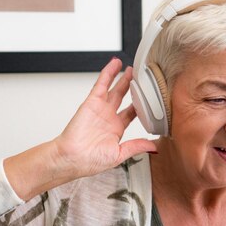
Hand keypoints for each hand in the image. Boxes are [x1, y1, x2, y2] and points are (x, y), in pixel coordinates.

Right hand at [4, 58, 156, 200]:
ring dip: (122, 78)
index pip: (132, 114)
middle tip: (141, 78)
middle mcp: (108, 118)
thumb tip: (154, 146)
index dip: (141, 105)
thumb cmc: (90, 161)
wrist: (72, 158)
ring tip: (131, 68)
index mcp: (116, 130)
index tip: (150, 98)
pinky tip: (115, 64)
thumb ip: (136, 146)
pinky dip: (108, 74)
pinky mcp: (91, 102)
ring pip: (114, 89)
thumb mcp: (119, 155)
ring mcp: (100, 109)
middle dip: (132, 88)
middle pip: (124, 98)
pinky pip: (101, 84)